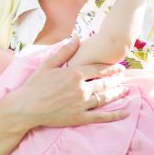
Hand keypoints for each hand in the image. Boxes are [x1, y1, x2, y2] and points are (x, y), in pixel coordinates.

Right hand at [10, 37, 130, 128]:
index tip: (120, 67)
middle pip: (104, 82)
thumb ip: (65, 51)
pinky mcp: (80, 118)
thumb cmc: (35, 84)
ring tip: (126, 90)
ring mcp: (82, 104)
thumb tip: (77, 37)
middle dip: (117, 79)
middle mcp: (81, 89)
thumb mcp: (48, 64)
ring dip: (118, 93)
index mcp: (74, 74)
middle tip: (125, 77)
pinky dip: (115, 115)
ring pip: (105, 97)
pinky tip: (125, 112)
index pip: (98, 69)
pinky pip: (101, 117)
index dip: (111, 68)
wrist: (26, 107)